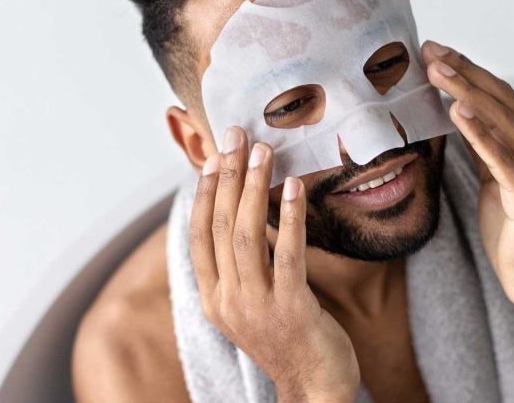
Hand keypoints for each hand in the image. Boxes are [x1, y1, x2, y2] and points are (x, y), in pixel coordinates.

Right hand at [190, 126, 360, 402]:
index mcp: (212, 300)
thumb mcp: (252, 306)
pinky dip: (288, 217)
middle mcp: (226, 302)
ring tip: (263, 151)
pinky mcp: (290, 309)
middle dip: (226, 176)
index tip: (212, 158)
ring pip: (245, 236)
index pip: (198, 236)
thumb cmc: (289, 341)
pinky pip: (286, 255)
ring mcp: (255, 307)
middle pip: (219, 227)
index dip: (203, 194)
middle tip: (236, 136)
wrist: (315, 390)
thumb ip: (242, 268)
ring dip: (252, 188)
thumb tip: (242, 216)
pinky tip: (294, 188)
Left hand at [421, 40, 513, 314]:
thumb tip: (458, 113)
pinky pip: (503, 159)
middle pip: (498, 98)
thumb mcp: (492, 178)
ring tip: (438, 71)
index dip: (467, 69)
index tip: (434, 50)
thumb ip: (482, 146)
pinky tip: (460, 113)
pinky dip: (482, 133)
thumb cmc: (513, 229)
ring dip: (467, 91)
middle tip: (429, 50)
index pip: (496, 94)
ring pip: (501, 120)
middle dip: (463, 71)